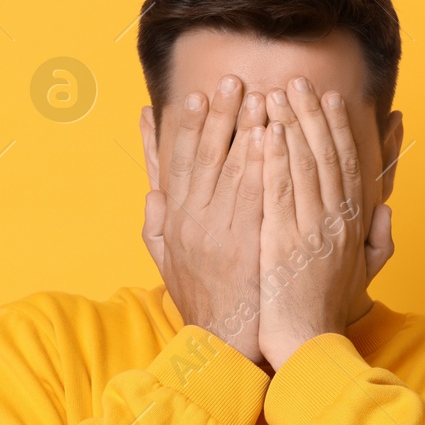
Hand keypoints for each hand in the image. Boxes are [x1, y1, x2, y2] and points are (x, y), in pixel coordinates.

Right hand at [141, 77, 269, 362]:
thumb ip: (157, 223)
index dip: (184, 128)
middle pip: (204, 156)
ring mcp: (218, 231)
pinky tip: (272, 136)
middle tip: (232, 81)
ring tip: (258, 96)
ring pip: (230, 168)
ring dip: (244, 129)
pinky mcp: (245, 243)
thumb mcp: (166, 262)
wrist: (223, 343)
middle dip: (219, 115)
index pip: (176, 164)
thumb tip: (152, 190)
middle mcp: (191, 220)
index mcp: (173, 220)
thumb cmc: (201, 301)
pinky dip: (261, 162)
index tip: (192, 97)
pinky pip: (254, 194)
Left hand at [256, 77, 394, 370]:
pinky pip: (279, 192)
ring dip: (291, 126)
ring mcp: (311, 230)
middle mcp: (336, 222)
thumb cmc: (328, 314)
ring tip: (277, 94)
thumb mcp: (362, 277)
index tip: (331, 100)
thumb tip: (386, 212)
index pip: (347, 166)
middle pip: (326, 157)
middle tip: (299, 82)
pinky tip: (266, 133)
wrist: (308, 345)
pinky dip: (274, 159)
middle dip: (312, 115)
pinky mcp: (284, 242)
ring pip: (303, 166)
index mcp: (352, 226)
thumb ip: (378, 243)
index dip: (339, 130)